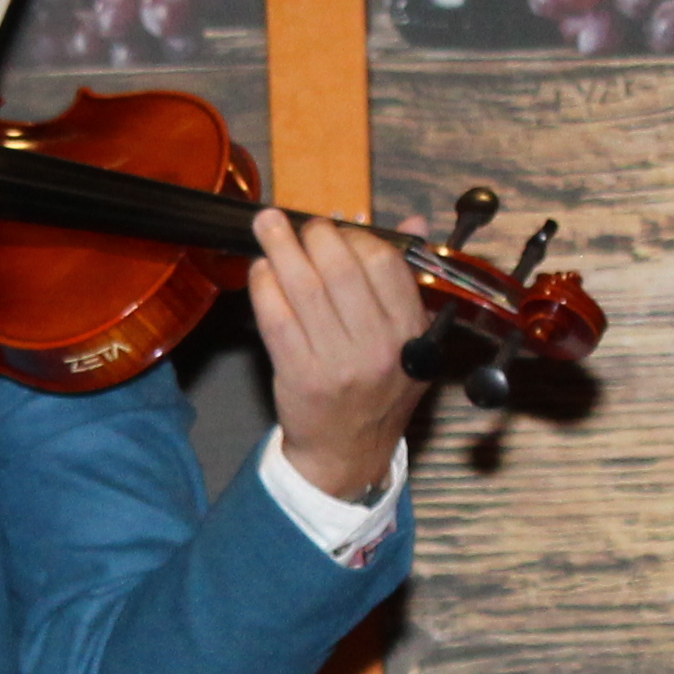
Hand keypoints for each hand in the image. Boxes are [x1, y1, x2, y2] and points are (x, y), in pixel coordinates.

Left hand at [251, 210, 427, 504]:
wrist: (349, 451)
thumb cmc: (377, 388)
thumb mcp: (409, 339)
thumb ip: (407, 279)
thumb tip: (413, 221)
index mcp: (411, 332)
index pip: (384, 263)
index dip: (356, 236)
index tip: (339, 230)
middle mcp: (380, 348)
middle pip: (341, 268)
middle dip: (314, 235)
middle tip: (300, 226)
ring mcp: (338, 363)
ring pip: (304, 288)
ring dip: (280, 247)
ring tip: (267, 224)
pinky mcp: (300, 376)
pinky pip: (276, 317)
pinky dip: (264, 285)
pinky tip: (260, 269)